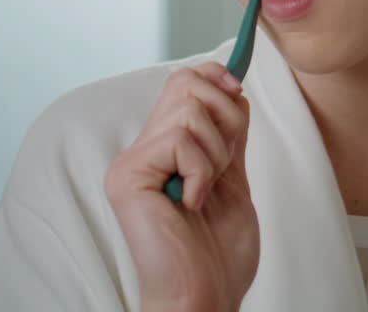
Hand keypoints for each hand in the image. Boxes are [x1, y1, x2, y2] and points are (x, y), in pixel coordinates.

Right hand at [104, 62, 259, 311]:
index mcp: (163, 149)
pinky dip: (202, 172)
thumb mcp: (232, 179)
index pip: (183, 81)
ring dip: (216, 153)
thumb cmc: (217, 253)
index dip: (216, 78)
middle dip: (225, 116)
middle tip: (224, 165)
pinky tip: (191, 203)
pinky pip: (180, 140)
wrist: (204, 295)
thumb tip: (234, 87)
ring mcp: (131, 163)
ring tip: (205, 190)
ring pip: (188, 111)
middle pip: (185, 83)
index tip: (238, 92)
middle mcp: (141, 151)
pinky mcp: (128, 177)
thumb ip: (229, 135)